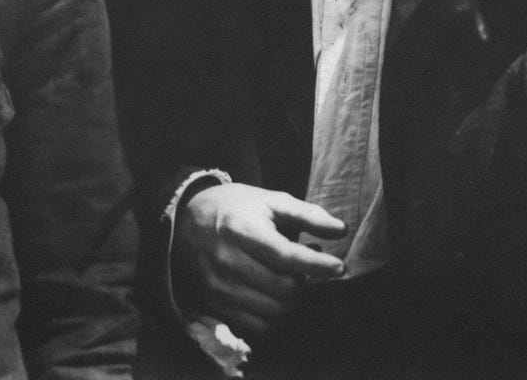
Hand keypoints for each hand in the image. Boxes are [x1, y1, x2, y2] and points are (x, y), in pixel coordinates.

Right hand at [173, 182, 346, 337]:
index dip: (316, 264)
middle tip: (312, 270)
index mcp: (241, 228)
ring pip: (273, 311)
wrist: (185, 219)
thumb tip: (341, 230)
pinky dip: (276, 317)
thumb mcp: (270, 200)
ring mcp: (218, 286)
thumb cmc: (236, 207)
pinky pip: (256, 326)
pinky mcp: (214, 305)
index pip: (285, 255)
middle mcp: (226, 260)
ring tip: (295, 281)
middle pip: (282, 288)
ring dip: (294, 301)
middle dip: (307, 283)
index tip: (339, 267)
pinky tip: (278, 297)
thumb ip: (307, 214)